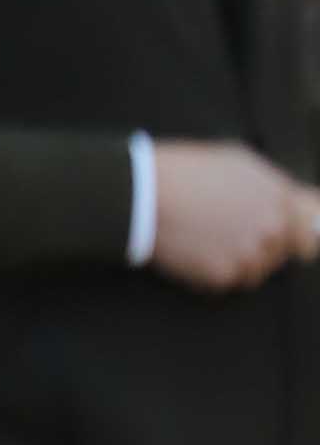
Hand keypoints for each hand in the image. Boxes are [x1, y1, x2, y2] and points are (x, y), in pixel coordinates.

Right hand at [147, 140, 319, 292]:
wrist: (142, 193)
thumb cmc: (186, 171)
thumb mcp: (239, 162)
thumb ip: (274, 186)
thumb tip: (300, 203)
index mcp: (281, 201)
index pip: (307, 238)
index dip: (292, 241)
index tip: (280, 244)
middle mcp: (273, 229)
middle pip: (277, 257)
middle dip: (256, 249)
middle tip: (222, 235)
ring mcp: (249, 254)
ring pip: (253, 273)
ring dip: (234, 264)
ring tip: (204, 242)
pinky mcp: (222, 274)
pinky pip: (224, 283)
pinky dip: (208, 273)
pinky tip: (191, 252)